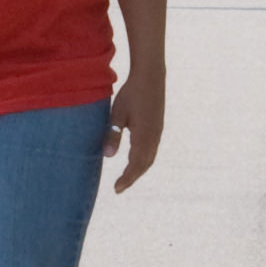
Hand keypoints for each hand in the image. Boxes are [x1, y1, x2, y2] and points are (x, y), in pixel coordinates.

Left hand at [104, 72, 164, 193]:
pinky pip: (152, 149)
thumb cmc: (131, 94)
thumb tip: (108, 157)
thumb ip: (113, 136)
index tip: (116, 189)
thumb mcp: (117, 114)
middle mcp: (153, 137)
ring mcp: (157, 132)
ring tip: (127, 177)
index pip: (135, 165)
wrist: (151, 77)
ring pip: (149, 157)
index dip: (126, 178)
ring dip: (138, 169)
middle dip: (132, 177)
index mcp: (143, 136)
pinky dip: (143, 159)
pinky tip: (136, 159)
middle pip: (144, 164)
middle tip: (119, 187)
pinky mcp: (158, 126)